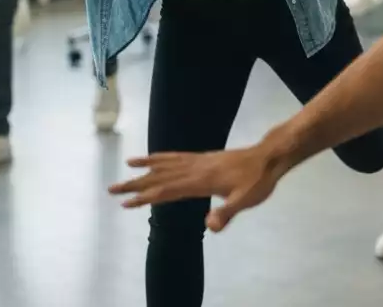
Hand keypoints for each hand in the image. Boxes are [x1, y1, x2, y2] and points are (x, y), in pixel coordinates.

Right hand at [109, 144, 289, 231]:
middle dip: (136, 183)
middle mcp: (196, 168)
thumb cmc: (259, 180)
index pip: (168, 190)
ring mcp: (200, 160)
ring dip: (147, 167)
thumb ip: (227, 212)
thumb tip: (209, 226)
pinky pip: (179, 156)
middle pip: (161, 175)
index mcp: (202, 180)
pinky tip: (156, 158)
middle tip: (112, 188)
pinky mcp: (206, 157)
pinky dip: (164, 156)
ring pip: (168, 163)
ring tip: (127, 166)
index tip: (125, 202)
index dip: (146, 197)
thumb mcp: (246, 200)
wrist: (270, 156)